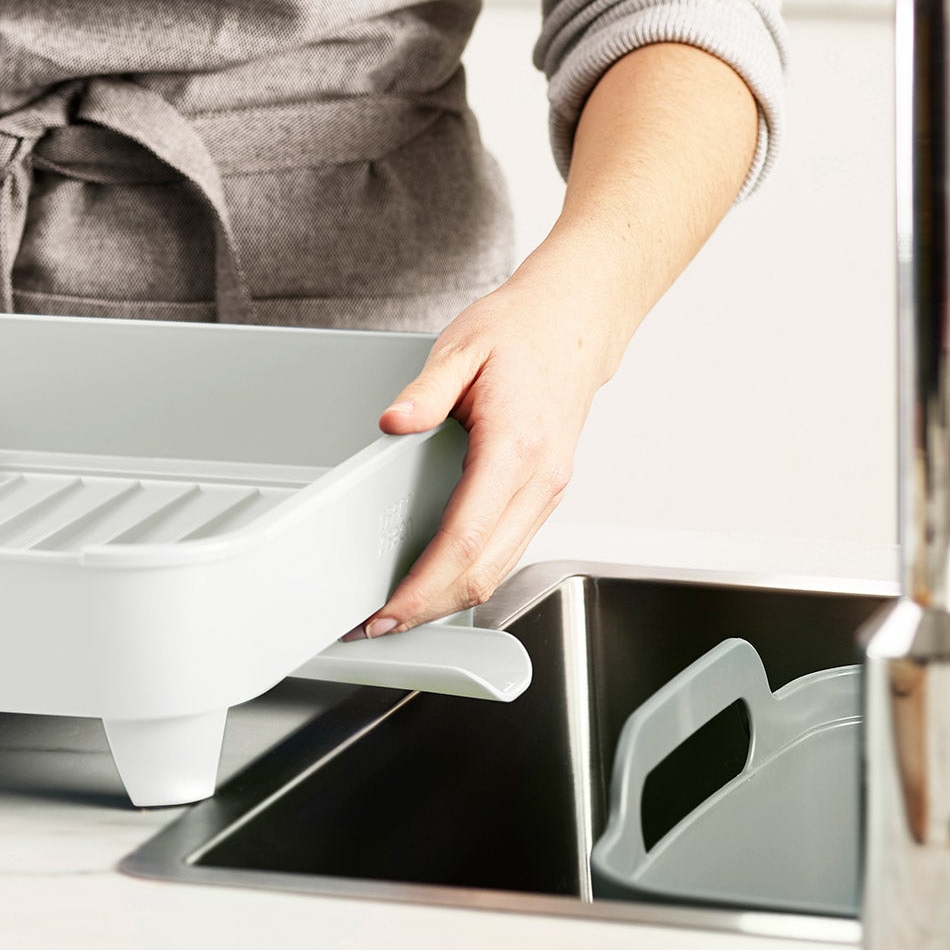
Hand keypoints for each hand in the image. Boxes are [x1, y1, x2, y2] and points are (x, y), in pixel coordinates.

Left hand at [365, 262, 618, 633]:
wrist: (574, 323)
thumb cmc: (519, 333)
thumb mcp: (460, 348)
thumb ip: (424, 391)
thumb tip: (392, 423)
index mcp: (515, 448)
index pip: (464, 540)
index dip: (422, 586)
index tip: (385, 610)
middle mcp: (539, 480)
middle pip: (483, 571)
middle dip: (428, 609)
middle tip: (375, 626)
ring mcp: (547, 491)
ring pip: (499, 568)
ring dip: (449, 599)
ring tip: (397, 611)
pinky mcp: (544, 492)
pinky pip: (507, 549)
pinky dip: (471, 574)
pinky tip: (436, 578)